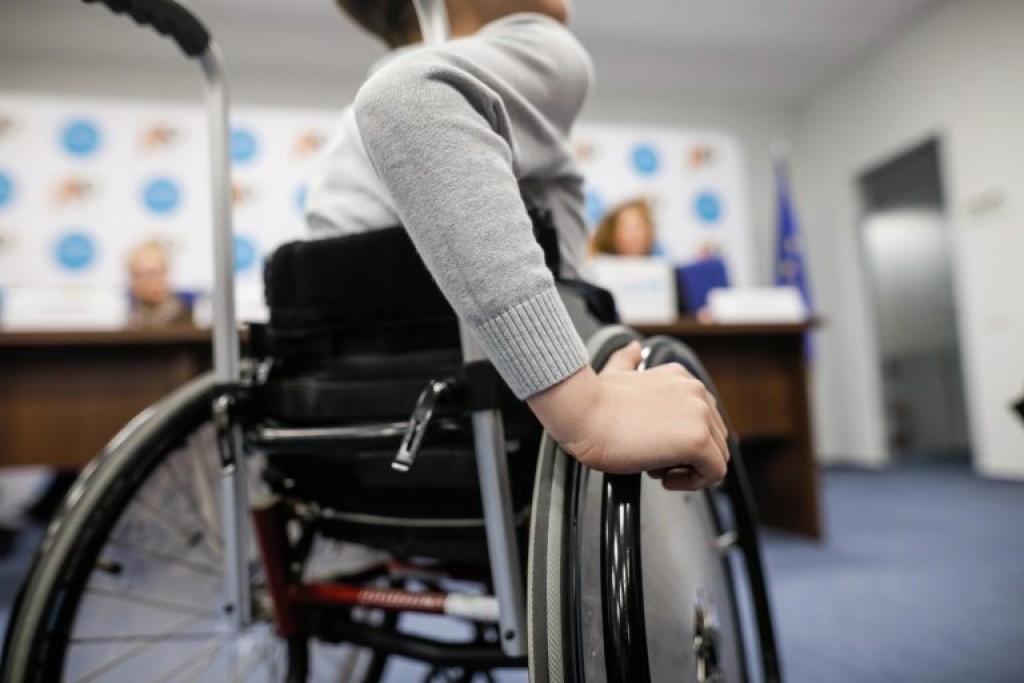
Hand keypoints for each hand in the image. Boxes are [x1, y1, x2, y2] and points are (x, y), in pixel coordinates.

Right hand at [526, 341, 729, 489]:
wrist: (582, 413)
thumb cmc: (594, 403)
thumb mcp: (615, 372)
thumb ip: (628, 361)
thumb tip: (632, 349)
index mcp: (679, 378)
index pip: (703, 417)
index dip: (681, 439)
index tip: (658, 447)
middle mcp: (695, 392)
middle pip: (714, 437)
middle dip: (687, 455)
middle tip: (654, 461)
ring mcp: (699, 414)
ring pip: (718, 456)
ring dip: (689, 469)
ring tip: (657, 468)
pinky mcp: (697, 439)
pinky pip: (715, 472)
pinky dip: (692, 482)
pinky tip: (665, 478)